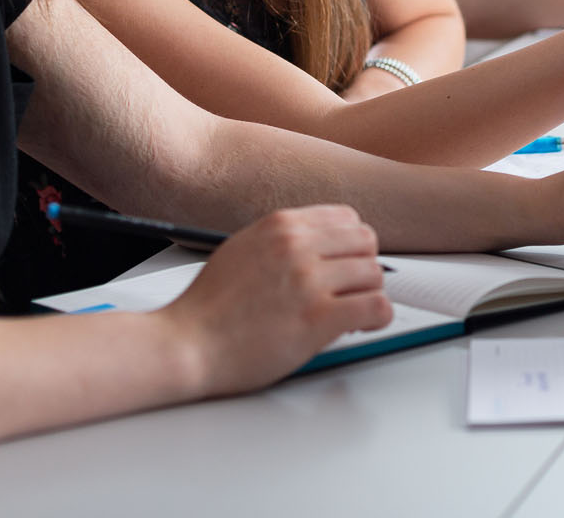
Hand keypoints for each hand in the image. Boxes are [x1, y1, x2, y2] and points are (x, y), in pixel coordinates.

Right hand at [161, 205, 392, 397]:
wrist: (185, 345)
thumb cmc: (208, 308)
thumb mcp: (242, 249)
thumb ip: (282, 241)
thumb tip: (319, 245)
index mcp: (280, 226)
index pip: (346, 218)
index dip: (350, 245)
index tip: (344, 265)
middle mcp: (297, 246)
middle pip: (366, 242)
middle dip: (362, 267)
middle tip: (349, 291)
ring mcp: (308, 280)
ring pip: (374, 273)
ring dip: (368, 294)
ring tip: (350, 313)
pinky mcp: (317, 317)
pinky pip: (377, 306)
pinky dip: (378, 317)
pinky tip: (361, 325)